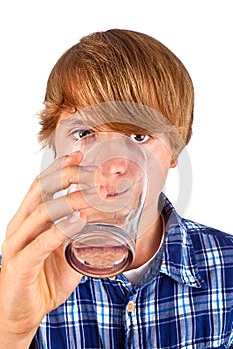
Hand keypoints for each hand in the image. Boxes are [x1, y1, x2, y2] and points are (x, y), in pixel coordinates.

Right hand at [0, 151, 91, 344]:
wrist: (22, 313)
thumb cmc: (43, 279)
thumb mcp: (63, 251)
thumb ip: (78, 234)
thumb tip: (104, 221)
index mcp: (27, 220)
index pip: (41, 185)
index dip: (59, 167)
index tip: (80, 154)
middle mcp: (20, 226)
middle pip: (42, 191)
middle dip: (69, 177)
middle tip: (95, 174)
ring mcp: (17, 244)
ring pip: (44, 212)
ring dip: (72, 200)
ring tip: (96, 195)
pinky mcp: (20, 265)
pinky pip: (41, 243)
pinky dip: (61, 229)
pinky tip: (79, 221)